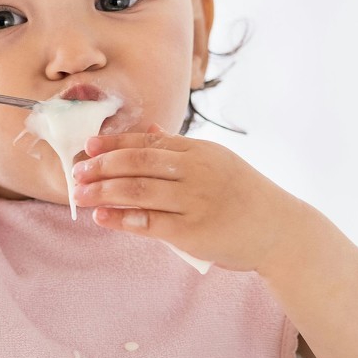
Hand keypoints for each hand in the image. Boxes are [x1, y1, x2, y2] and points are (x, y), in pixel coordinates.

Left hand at [71, 124, 305, 272]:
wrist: (280, 231)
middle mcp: (196, 171)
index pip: (148, 142)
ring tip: (81, 193)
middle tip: (77, 171)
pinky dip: (121, 218)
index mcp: (199, 151)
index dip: (114, 144)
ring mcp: (194, 201)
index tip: (89, 146)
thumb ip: (179, 147)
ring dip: (104, 191)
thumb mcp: (216, 162)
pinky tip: (102, 216)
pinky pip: (149, 223)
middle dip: (102, 166)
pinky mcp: (192, 231)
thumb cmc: (244, 196)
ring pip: (139, 191)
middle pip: (138, 162)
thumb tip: (145, 126)